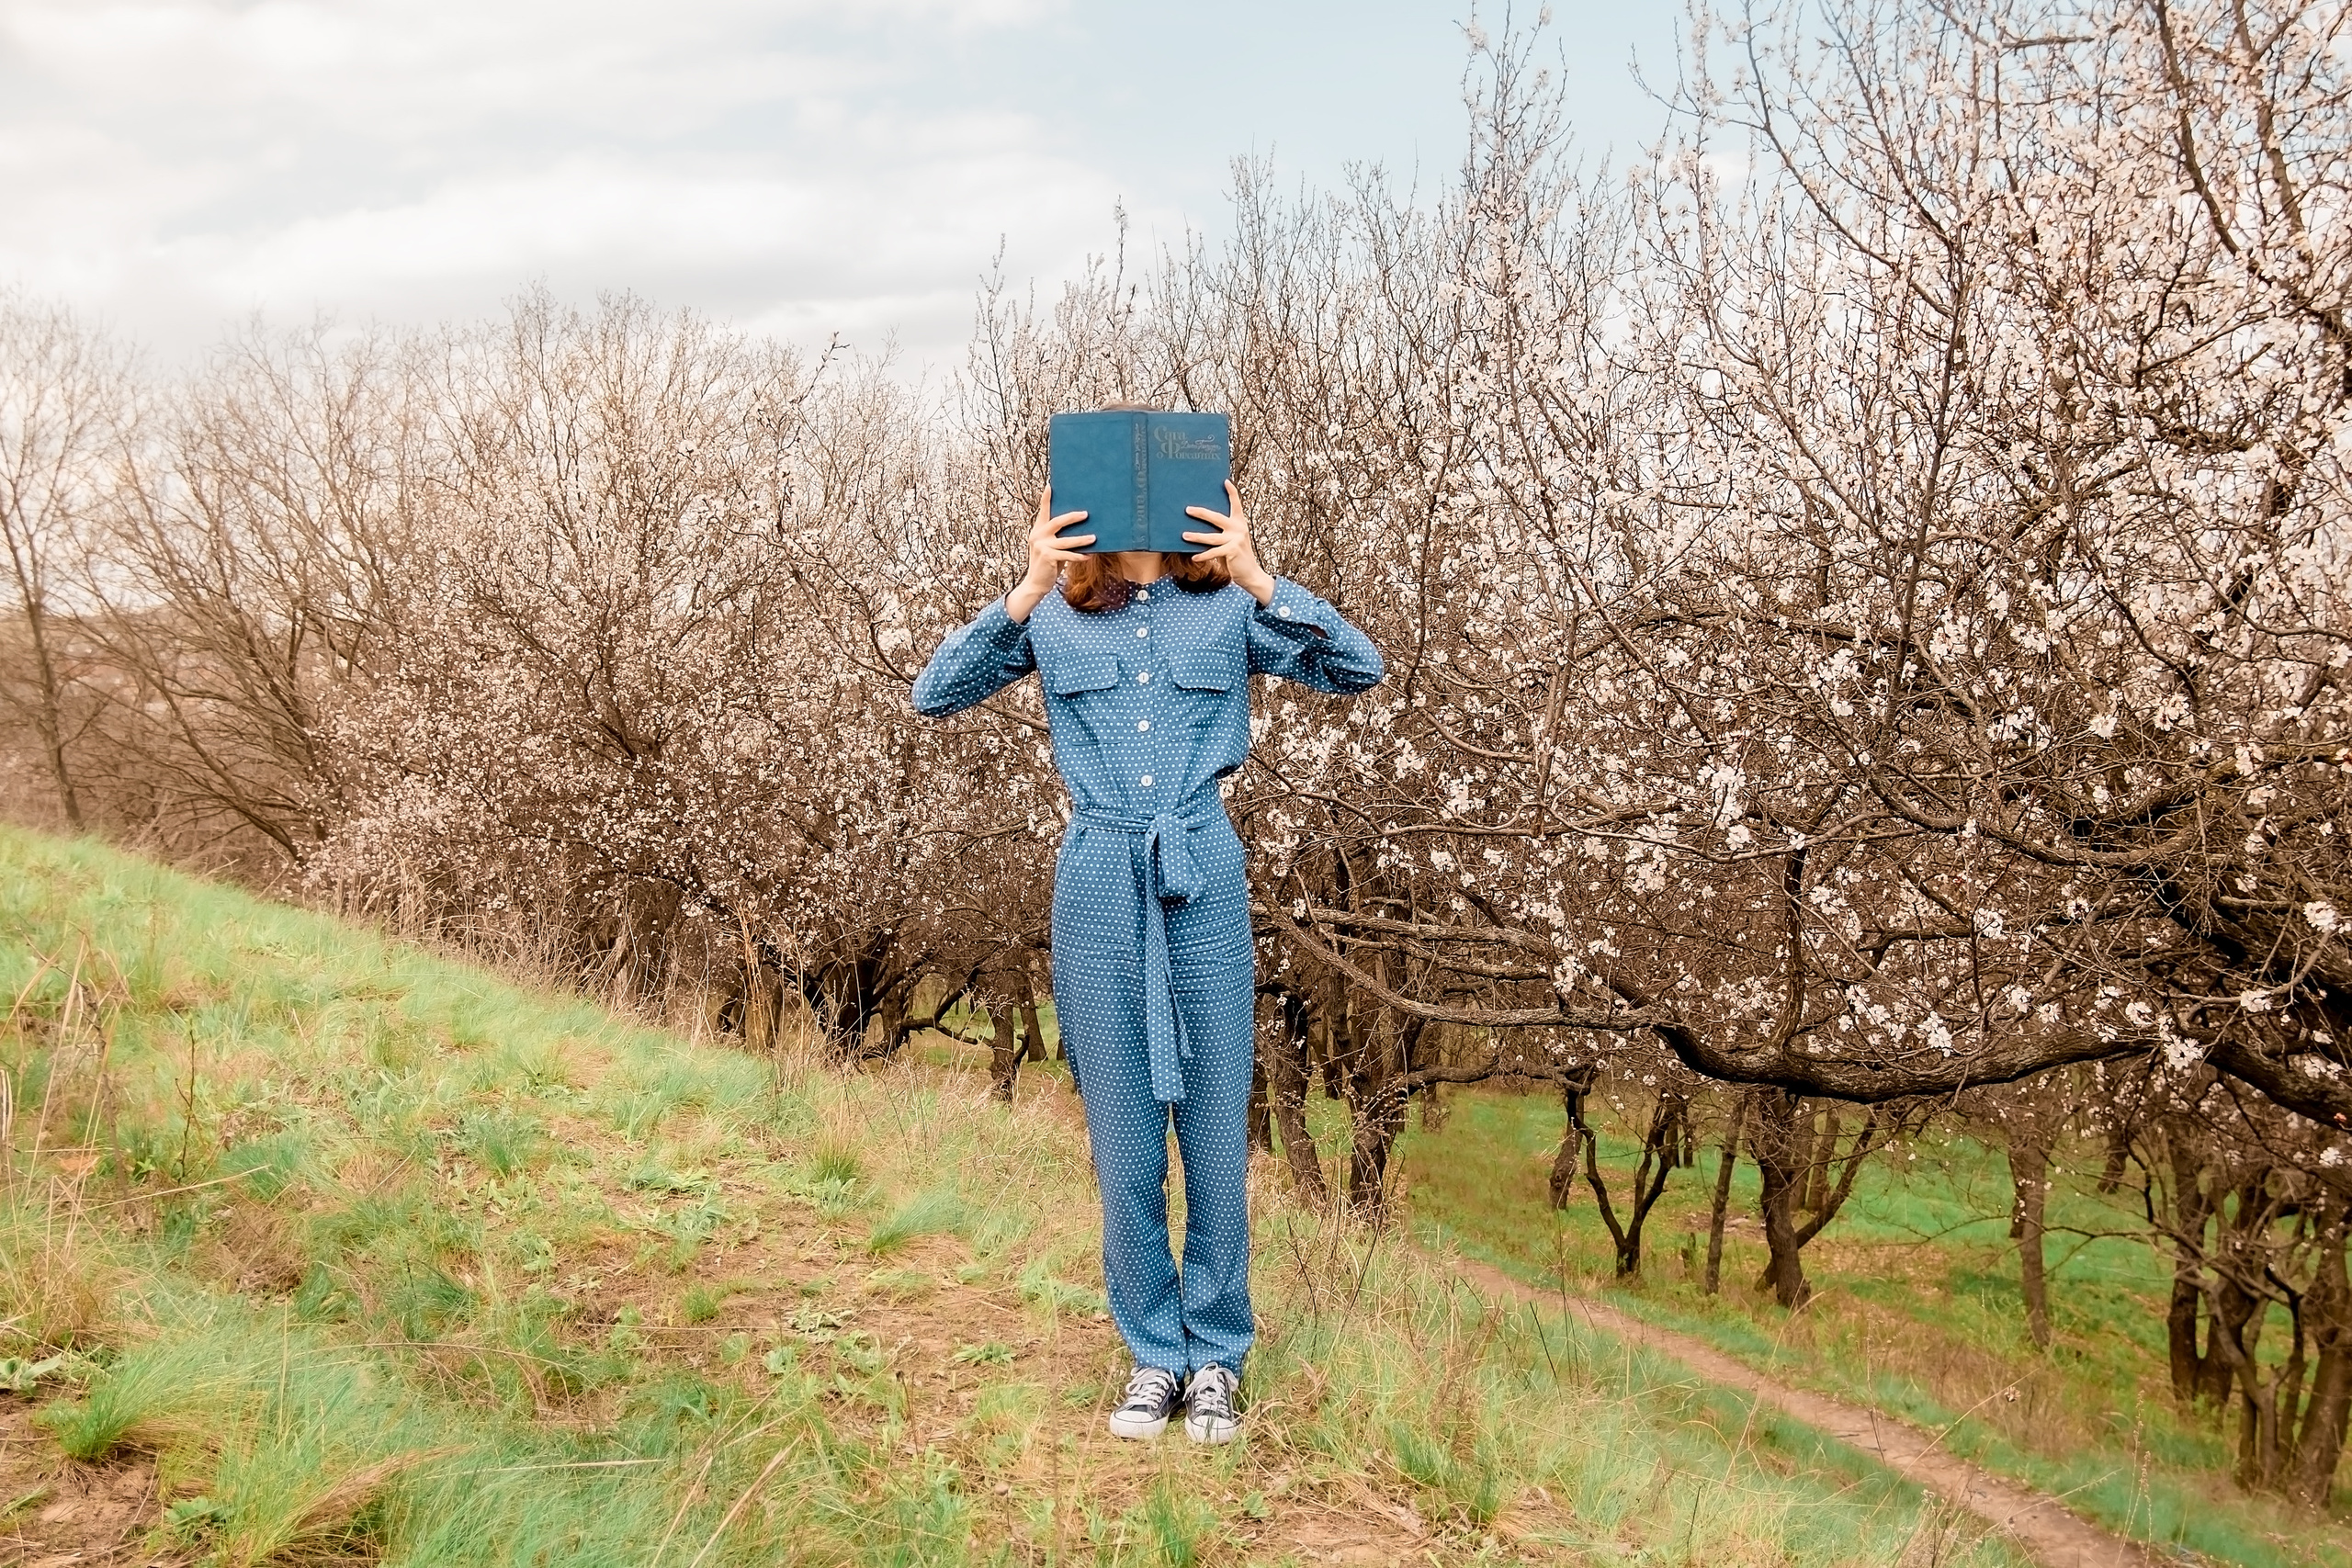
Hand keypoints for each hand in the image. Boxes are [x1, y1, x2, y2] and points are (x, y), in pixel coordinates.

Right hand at [1007, 487, 1092, 622]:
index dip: (1046, 498)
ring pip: (1066, 541)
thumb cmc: (1047, 564)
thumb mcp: (1050, 547)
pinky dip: (1079, 556)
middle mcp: (1038, 535)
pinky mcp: (1048, 557)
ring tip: (1094, 538)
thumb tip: (1078, 528)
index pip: (1043, 511)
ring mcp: (1042, 546)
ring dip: (1082, 539)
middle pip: (1057, 521)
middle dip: (1072, 517)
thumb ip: (1058, 537)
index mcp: (1038, 530)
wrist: (1036, 583)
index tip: (1050, 485)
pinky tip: (1089, 555)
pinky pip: (1067, 555)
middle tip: (1086, 514)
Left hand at [1183, 482, 1275, 605]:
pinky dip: (1203, 555)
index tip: (1225, 481)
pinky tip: (1194, 557)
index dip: (1231, 493)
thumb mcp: (1232, 541)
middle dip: (1201, 513)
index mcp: (1240, 523)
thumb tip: (1201, 528)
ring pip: (1211, 537)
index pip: (1236, 505)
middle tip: (1187, 510)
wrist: (1250, 574)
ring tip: (1184, 535)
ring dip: (1196, 536)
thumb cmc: (1238, 557)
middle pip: (1216, 517)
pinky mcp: (1232, 550)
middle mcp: (1239, 529)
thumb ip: (1222, 533)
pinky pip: (1213, 552)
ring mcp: (1236, 539)